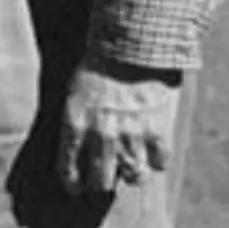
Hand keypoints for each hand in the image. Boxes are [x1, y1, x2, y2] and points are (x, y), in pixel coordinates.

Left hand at [55, 54, 181, 197]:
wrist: (131, 42)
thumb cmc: (97, 63)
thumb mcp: (74, 92)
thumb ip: (76, 123)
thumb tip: (77, 148)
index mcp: (75, 122)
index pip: (68, 169)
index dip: (73, 182)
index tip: (77, 185)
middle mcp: (101, 133)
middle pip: (101, 181)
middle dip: (101, 182)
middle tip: (104, 176)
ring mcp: (131, 133)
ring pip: (133, 177)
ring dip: (132, 172)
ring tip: (130, 164)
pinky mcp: (157, 129)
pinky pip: (160, 162)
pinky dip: (157, 159)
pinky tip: (152, 149)